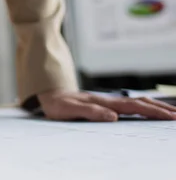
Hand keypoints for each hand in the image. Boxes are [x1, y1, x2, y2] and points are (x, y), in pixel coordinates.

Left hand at [38, 90, 175, 121]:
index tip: (169, 116)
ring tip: (171, 112)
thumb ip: (90, 113)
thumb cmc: (58, 105)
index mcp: (104, 103)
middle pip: (140, 103)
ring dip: (155, 107)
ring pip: (137, 103)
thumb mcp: (70, 111)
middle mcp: (109, 101)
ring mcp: (108, 102)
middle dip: (160, 109)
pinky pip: (129, 105)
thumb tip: (113, 117)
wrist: (50, 97)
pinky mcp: (106, 105)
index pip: (134, 107)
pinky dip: (144, 107)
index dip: (152, 111)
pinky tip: (149, 110)